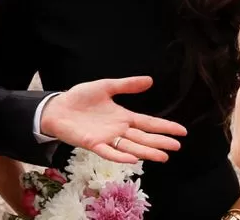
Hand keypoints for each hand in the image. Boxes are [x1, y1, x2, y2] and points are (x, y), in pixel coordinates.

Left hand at [38, 76, 185, 163]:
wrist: (57, 107)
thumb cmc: (80, 98)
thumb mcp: (106, 86)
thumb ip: (127, 85)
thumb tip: (150, 80)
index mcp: (122, 117)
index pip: (148, 123)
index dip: (164, 127)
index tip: (182, 131)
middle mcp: (118, 130)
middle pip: (143, 138)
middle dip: (160, 142)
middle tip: (177, 147)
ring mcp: (106, 138)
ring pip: (130, 147)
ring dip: (146, 152)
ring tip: (163, 156)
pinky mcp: (93, 143)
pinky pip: (108, 152)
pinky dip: (120, 156)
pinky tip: (133, 159)